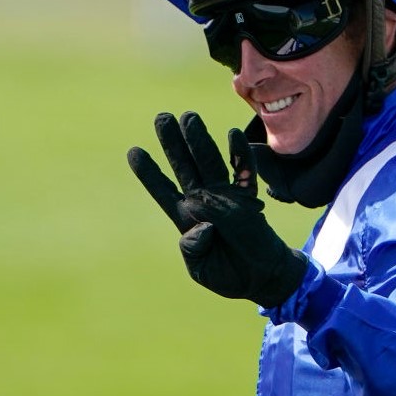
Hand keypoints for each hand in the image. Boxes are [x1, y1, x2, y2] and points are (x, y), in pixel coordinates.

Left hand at [127, 111, 307, 308]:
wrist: (262, 278)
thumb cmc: (228, 274)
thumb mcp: (201, 269)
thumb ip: (194, 248)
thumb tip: (202, 223)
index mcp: (185, 218)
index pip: (163, 190)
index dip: (149, 173)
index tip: (134, 151)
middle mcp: (203, 201)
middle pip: (184, 166)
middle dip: (173, 143)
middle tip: (162, 118)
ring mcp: (226, 196)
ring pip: (209, 162)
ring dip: (199, 140)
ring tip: (189, 117)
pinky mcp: (248, 198)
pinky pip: (244, 172)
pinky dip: (240, 154)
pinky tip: (232, 135)